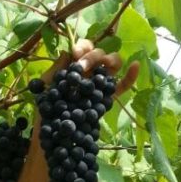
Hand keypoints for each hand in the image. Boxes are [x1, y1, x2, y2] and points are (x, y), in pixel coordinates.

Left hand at [30, 37, 138, 152]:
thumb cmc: (45, 111)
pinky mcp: (108, 98)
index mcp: (74, 66)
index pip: (84, 48)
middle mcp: (88, 72)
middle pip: (100, 53)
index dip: (83, 47)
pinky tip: (136, 65)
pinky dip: (131, 76)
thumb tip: (68, 51)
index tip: (76, 55)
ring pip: (113, 64)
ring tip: (106, 65)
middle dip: (93, 56)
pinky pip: (122, 86)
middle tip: (82, 66)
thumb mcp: (45, 87)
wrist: (53, 134)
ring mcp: (99, 85)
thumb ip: (56, 69)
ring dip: (111, 60)